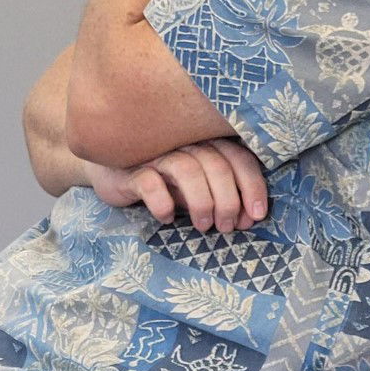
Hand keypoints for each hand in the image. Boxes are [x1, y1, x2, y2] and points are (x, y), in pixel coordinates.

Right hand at [83, 138, 267, 233]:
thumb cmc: (163, 181)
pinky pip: (150, 183)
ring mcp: (157, 154)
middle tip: (226, 227)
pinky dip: (163, 202)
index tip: (257, 216)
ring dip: (201, 202)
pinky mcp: (131, 170)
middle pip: (216, 164)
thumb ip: (221, 197)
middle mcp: (184, 143)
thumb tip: (248, 219)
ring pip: (187, 169)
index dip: (252, 186)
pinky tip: (166, 218)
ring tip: (203, 226)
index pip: (238, 157)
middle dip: (228, 200)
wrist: (112, 173)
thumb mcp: (198, 188)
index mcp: (206, 143)